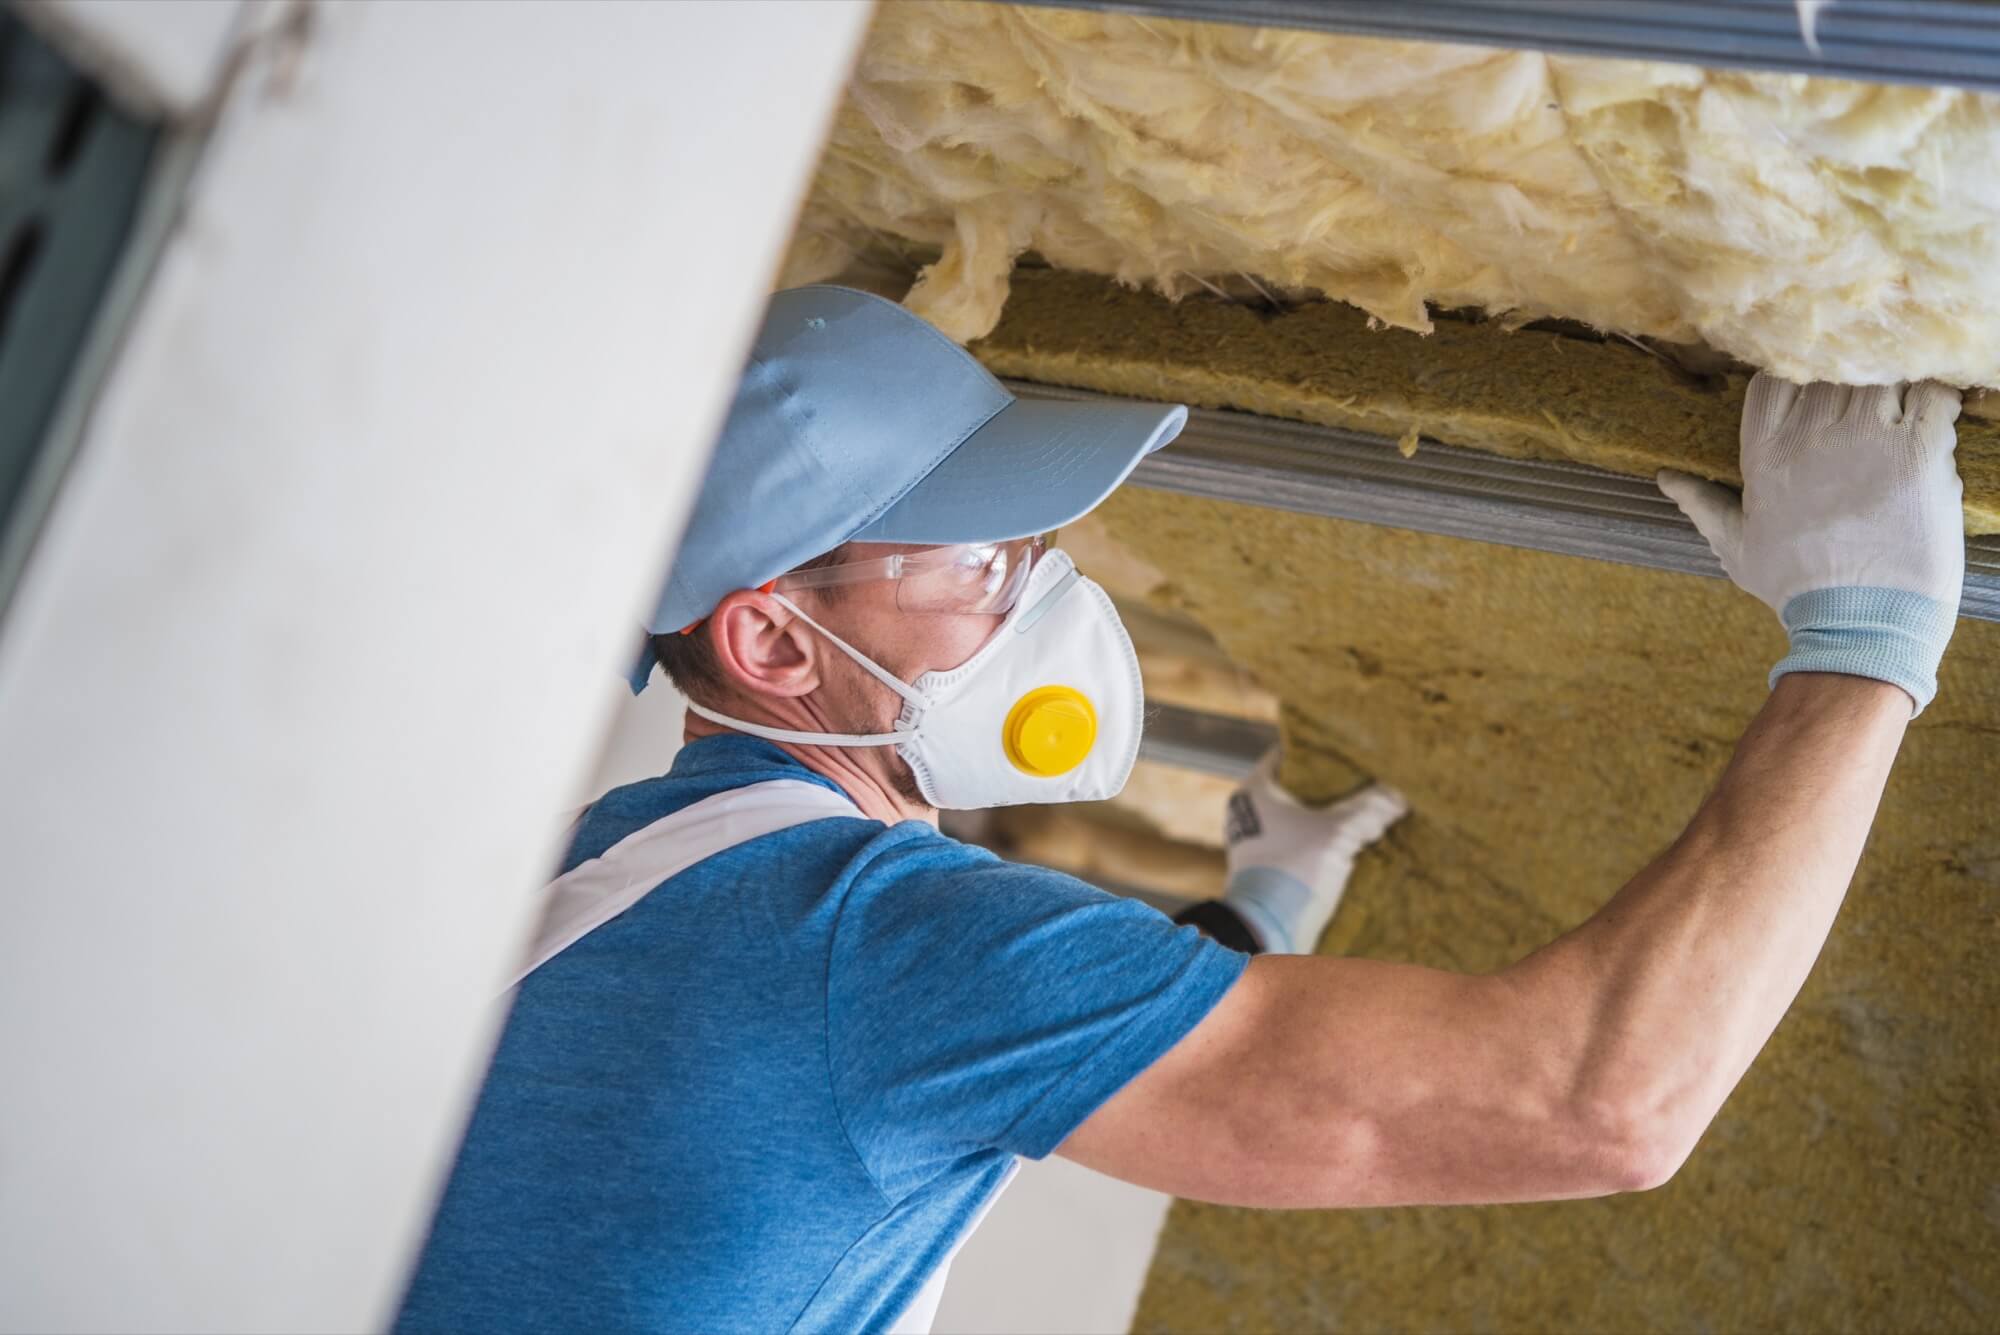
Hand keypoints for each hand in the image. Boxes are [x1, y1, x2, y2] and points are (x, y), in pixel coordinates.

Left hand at [1220, 750, 1404, 954]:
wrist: (1267, 928)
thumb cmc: (1295, 870)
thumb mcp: (1339, 833)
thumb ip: (1370, 809)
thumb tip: (1399, 795)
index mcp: (1256, 791)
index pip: (1288, 755)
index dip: (1318, 750)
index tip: (1347, 750)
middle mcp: (1250, 813)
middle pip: (1296, 788)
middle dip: (1330, 787)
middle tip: (1364, 780)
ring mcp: (1257, 842)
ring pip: (1300, 819)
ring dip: (1329, 818)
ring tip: (1365, 811)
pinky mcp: (1269, 868)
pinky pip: (1299, 844)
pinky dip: (1322, 842)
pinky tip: (1352, 844)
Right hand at [1657, 375, 1963, 713]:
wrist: (1860, 619)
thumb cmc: (1797, 587)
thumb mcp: (1736, 546)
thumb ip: (1702, 505)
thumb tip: (1665, 480)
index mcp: (1767, 453)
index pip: (1776, 379)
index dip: (1798, 376)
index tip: (1815, 392)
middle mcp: (1813, 435)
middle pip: (1835, 369)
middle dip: (1853, 378)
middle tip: (1868, 400)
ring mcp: (1867, 438)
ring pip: (1885, 374)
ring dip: (1898, 385)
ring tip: (1903, 408)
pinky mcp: (1917, 450)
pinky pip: (1933, 394)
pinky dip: (1938, 398)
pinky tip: (1935, 418)